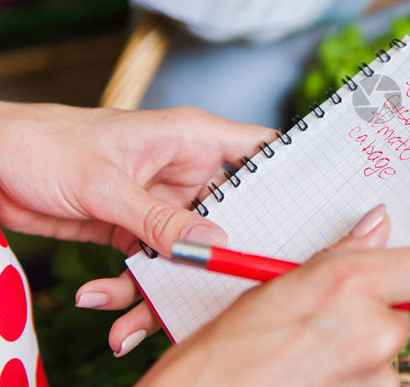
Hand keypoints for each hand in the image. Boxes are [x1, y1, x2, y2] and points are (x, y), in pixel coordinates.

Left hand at [0, 102, 272, 350]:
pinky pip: (147, 267)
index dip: (289, 174)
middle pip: (228, 218)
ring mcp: (160, 204)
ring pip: (186, 253)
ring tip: (134, 323)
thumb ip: (161, 220)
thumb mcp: (107, 186)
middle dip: (222, 257)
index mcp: (191, 140)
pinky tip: (98, 300)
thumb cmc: (46, 145)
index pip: (259, 150)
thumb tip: (215, 245)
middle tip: (222, 290)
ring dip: (162, 291)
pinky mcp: (133, 230)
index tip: (310, 211)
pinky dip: (127, 291)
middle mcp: (184, 172)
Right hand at [137, 206, 409, 386]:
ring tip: (310, 357)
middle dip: (375, 316)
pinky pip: (377, 381)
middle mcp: (377, 330)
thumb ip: (344, 254)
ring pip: (388, 353)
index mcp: (355, 282)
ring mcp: (378, 376)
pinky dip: (353, 378)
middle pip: (407, 314)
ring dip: (361, 354)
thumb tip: (382, 223)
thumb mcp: (283, 283)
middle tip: (327, 324)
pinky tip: (315, 375)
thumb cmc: (230, 347)